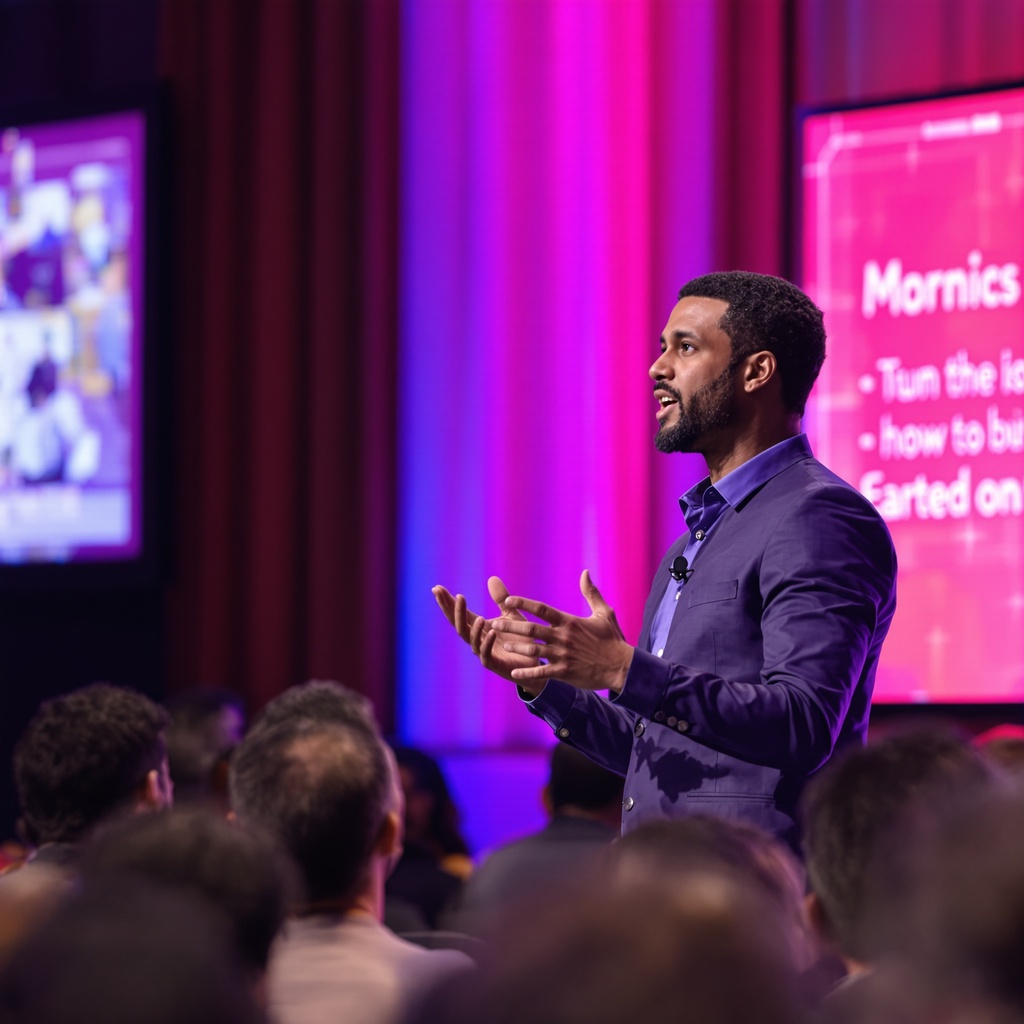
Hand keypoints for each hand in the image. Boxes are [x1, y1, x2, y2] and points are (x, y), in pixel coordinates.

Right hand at [432, 576, 545, 692]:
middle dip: (452, 611)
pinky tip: (492, 632)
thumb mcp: (511, 614)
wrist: (533, 661)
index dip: (447, 602)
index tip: (436, 588)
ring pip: (471, 639)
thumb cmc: (520, 638)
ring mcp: (483, 652)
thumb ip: (501, 599)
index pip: (459, 612)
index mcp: (478, 626)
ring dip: (474, 628)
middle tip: (452, 596)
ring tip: (480, 618)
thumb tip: (491, 578)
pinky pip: (486, 654)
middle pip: (459, 624)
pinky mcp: (493, 664)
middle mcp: (477, 638)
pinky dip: (488, 643)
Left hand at [498, 570, 633, 692]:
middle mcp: (563, 637)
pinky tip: (514, 672)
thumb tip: (585, 572)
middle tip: (493, 623)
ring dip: (516, 647)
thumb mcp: (604, 613)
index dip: (524, 604)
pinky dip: (527, 673)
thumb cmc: (612, 639)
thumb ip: (591, 593)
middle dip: (511, 626)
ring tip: (502, 644)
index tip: (508, 601)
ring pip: (533, 650)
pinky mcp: (564, 672)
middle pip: (532, 629)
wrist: (621, 666)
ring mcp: (562, 656)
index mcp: (569, 622)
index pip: (542, 609)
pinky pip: (542, 672)